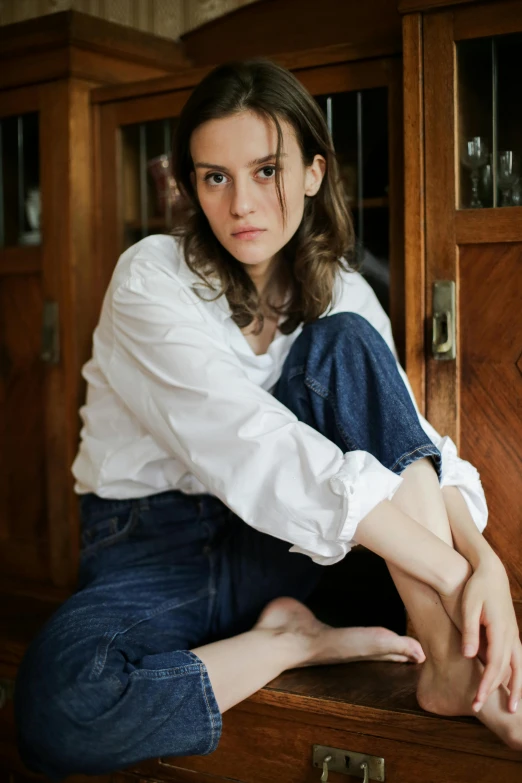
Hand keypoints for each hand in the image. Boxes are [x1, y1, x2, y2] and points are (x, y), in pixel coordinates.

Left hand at [460, 556, 521, 713]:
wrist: (491, 572)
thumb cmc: (476, 588)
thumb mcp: (468, 607)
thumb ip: (470, 632)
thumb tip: (469, 656)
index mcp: (500, 630)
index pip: (494, 665)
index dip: (486, 685)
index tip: (478, 701)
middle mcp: (510, 635)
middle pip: (509, 671)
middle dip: (499, 692)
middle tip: (489, 711)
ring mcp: (513, 634)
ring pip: (518, 667)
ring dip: (515, 687)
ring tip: (512, 707)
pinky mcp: (511, 633)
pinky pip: (516, 659)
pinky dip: (515, 675)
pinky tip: (511, 686)